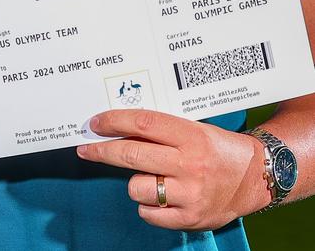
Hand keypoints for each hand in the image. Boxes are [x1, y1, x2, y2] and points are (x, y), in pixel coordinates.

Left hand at [76, 109, 269, 229]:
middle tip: (86, 149)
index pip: (142, 124)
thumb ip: (160, 130)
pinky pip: (149, 213)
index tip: (94, 123)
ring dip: (135, 181)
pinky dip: (147, 205)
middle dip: (102, 151)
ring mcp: (190, 194)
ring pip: (136, 186)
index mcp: (190, 135)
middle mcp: (189, 164)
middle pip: (132, 155)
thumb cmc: (217, 147)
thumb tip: (116, 127)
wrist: (254, 177)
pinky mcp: (190, 218)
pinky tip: (159, 195)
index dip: (113, 122)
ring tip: (150, 177)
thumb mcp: (192, 128)